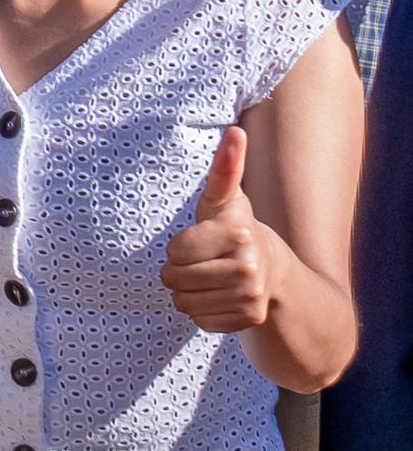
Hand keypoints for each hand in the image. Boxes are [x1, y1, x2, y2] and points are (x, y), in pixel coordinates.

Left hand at [161, 128, 278, 332]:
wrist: (277, 274)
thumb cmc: (237, 231)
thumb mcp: (226, 201)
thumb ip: (225, 168)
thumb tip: (234, 130)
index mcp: (239, 233)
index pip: (174, 251)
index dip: (179, 247)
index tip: (200, 241)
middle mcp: (248, 266)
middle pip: (174, 279)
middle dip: (179, 271)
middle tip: (202, 262)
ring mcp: (251, 296)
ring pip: (182, 302)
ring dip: (188, 292)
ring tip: (210, 279)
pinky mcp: (249, 320)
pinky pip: (199, 320)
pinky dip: (203, 311)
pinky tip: (221, 297)